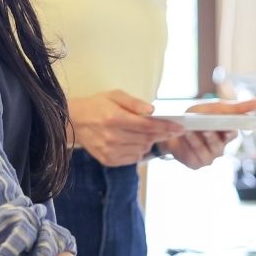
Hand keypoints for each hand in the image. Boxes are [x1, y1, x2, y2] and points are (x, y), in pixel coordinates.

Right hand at [69, 90, 183, 166]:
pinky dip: (139, 150)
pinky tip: (135, 141)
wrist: (74, 121)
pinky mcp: (108, 160)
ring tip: (147, 133)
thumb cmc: (97, 105)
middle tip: (170, 129)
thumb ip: (134, 103)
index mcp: (114, 118)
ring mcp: (110, 150)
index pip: (147, 125)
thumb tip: (152, 111)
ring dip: (150, 142)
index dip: (166, 127)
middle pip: (147, 139)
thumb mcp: (115, 95)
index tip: (180, 127)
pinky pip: (133, 158)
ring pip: (142, 149)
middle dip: (162, 134)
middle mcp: (112, 136)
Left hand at [161, 97, 255, 169]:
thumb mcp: (216, 108)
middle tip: (205, 128)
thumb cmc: (197, 116)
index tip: (227, 127)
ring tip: (189, 130)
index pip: (234, 133)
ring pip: (207, 151)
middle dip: (212, 136)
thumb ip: (237, 107)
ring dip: (198, 140)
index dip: (231, 131)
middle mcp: (221, 148)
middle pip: (220, 144)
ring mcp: (209, 158)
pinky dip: (189, 146)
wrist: (171, 127)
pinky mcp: (196, 164)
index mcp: (227, 134)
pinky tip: (184, 137)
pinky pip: (195, 157)